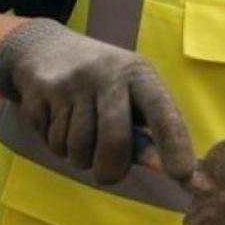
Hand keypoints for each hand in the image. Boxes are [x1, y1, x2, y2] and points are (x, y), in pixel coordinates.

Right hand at [0, 18, 195, 185]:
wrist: (46, 48)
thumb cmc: (103, 82)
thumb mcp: (131, 93)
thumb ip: (149, 130)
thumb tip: (176, 174)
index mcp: (139, 73)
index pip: (162, 112)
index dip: (174, 145)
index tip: (183, 176)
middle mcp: (107, 74)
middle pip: (114, 141)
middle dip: (111, 170)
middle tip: (108, 174)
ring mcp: (72, 83)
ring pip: (78, 149)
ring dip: (80, 157)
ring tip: (80, 136)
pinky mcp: (41, 92)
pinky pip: (51, 142)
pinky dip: (56, 146)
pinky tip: (58, 123)